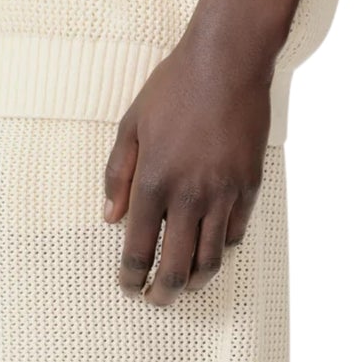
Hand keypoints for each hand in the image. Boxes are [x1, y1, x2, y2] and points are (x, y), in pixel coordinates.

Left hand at [102, 31, 270, 304]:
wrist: (228, 62)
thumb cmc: (174, 88)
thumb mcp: (131, 126)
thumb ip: (117, 175)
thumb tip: (111, 217)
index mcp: (154, 182)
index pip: (140, 248)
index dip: (132, 276)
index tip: (128, 287)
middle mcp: (189, 195)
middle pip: (176, 266)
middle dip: (164, 292)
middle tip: (156, 300)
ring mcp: (224, 193)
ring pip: (211, 258)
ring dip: (196, 281)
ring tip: (186, 288)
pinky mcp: (250, 186)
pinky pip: (235, 232)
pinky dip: (222, 248)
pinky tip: (212, 251)